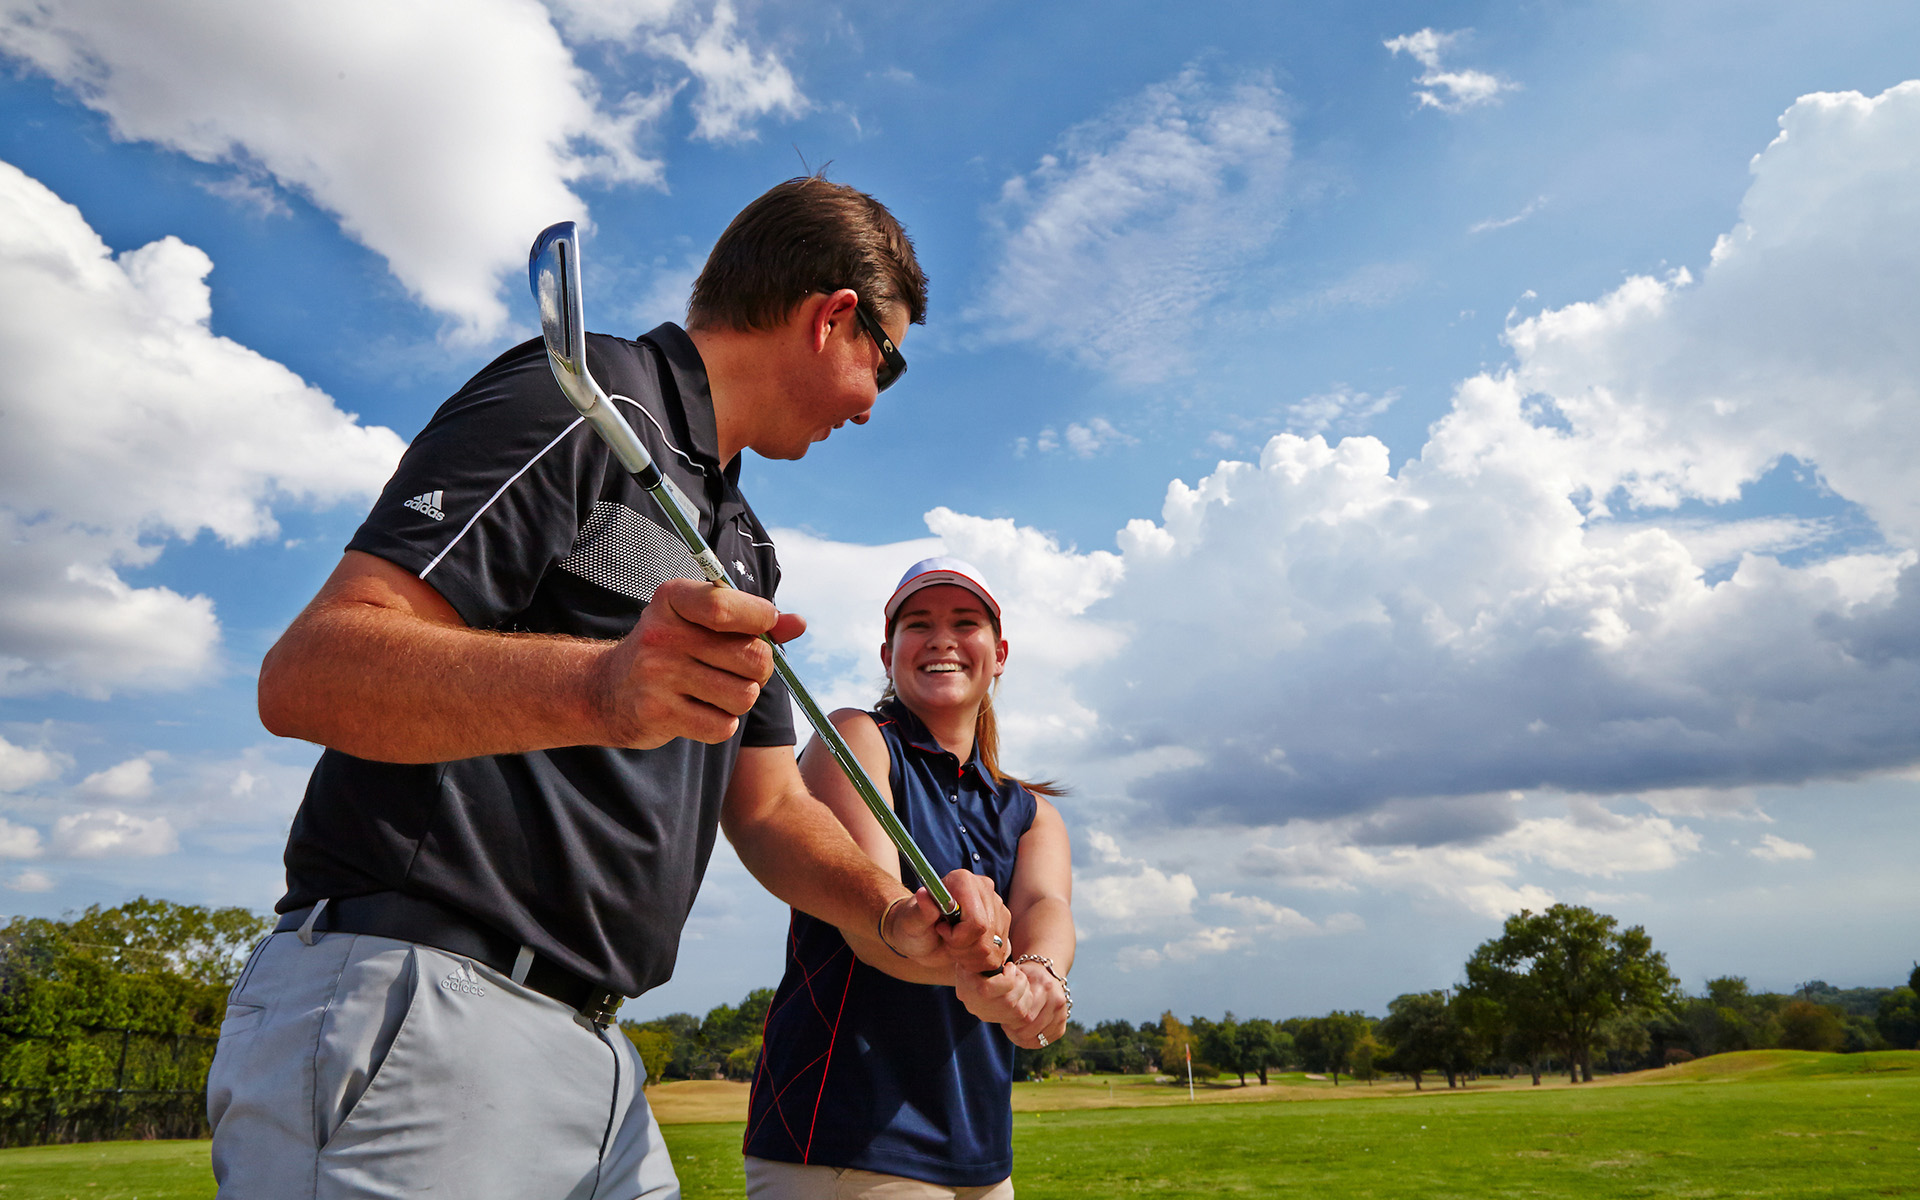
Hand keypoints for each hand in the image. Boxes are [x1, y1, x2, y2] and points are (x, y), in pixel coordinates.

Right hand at [590, 578, 806, 747]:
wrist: (607, 690)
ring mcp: (657, 675)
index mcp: (674, 599)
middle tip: (740, 669)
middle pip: (752, 657)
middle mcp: (661, 633)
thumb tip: (799, 624)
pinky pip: (723, 726)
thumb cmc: (669, 650)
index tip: (764, 626)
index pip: (727, 606)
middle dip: (759, 669)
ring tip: (716, 691)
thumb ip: (751, 620)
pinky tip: (699, 711)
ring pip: (744, 696)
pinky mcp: (657, 713)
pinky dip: (721, 724)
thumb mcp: (700, 622)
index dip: (761, 619)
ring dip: (740, 699)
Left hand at [883, 870, 1009, 974]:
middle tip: (945, 941)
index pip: (977, 922)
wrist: (920, 935)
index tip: (941, 930)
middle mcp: (985, 890)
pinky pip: (999, 954)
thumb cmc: (913, 925)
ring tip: (954, 946)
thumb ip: (920, 911)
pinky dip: (979, 961)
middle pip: (986, 936)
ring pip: (993, 947)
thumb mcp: (911, 922)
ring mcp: (998, 907)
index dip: (958, 937)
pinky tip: (965, 952)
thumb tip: (924, 895)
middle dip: (963, 949)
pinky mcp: (1003, 925)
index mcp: (963, 881)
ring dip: (970, 956)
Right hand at [954, 959, 1040, 1026]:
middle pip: (1008, 1001)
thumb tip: (997, 946)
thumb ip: (989, 953)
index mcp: (967, 988)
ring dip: (1024, 991)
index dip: (1008, 977)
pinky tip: (1020, 990)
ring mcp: (987, 1015)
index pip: (990, 990)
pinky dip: (1027, 1000)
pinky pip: (1023, 1016)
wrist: (974, 972)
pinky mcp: (1000, 1020)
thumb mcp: (981, 952)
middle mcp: (974, 1006)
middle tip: (1016, 972)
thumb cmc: (980, 956)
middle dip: (1019, 983)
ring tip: (1019, 980)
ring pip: (1018, 1010)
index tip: (1008, 966)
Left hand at [997, 960, 1068, 1048]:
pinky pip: (1044, 1042)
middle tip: (1006, 1027)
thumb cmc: (1026, 977)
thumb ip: (1007, 985)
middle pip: (1032, 1028)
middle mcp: (1058, 1001)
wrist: (1046, 976)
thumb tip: (998, 1002)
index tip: (1003, 1020)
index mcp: (1046, 987)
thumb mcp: (1016, 974)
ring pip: (1038, 1038)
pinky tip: (1022, 1035)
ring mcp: (1062, 1015)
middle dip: (1015, 1032)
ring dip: (1022, 1039)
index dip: (1011, 1022)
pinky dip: (1031, 1042)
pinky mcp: (1062, 1026)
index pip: (1027, 1015)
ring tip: (1013, 1031)